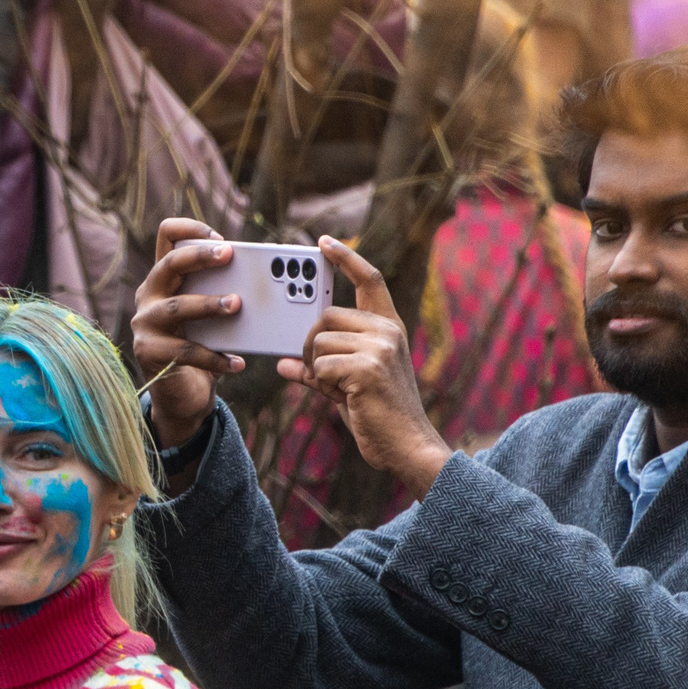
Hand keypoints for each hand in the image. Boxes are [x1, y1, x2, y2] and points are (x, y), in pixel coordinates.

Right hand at [132, 217, 246, 447]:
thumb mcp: (212, 315)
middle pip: (169, 264)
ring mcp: (145, 324)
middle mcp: (149, 295)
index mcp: (165, 278)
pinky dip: (215, 358)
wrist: (182, 393)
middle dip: (200, 257)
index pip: (166, 236)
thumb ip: (225, 291)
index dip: (190, 229)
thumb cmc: (204, 344)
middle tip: (230, 255)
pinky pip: (185, 351)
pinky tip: (237, 363)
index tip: (219, 238)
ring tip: (237, 305)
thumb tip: (269, 277)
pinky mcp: (149, 352)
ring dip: (208, 304)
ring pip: (176, 307)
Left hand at [277, 236, 451, 499]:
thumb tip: (281, 363)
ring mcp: (380, 346)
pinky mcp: (368, 367)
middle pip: (325, 316)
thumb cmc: (377, 414)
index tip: (324, 242)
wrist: (406, 446)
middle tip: (323, 372)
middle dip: (311, 345)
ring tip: (341, 390)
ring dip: (317, 370)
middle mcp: (388, 330)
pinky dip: (322, 385)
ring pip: (318, 343)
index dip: (345, 258)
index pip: (368, 280)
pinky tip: (346, 397)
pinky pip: (319, 366)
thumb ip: (318, 368)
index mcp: (387, 327)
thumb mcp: (345, 384)